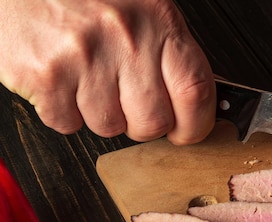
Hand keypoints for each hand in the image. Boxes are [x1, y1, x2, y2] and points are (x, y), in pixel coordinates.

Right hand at [0, 0, 215, 144]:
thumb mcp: (142, 12)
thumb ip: (168, 54)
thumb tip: (197, 104)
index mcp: (158, 21)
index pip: (196, 90)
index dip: (195, 124)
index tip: (187, 131)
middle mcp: (125, 38)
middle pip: (153, 122)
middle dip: (141, 124)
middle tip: (127, 102)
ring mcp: (84, 57)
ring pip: (110, 127)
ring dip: (100, 115)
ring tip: (87, 80)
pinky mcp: (47, 75)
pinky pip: (68, 124)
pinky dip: (64, 112)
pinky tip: (63, 81)